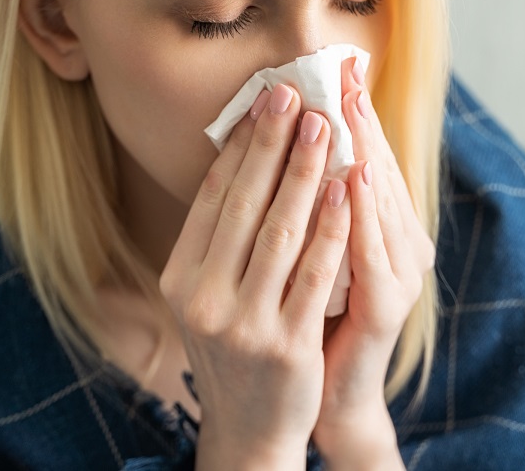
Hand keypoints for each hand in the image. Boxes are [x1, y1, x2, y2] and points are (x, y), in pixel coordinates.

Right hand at [159, 83, 351, 468]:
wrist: (250, 430)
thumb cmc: (236, 349)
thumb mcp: (208, 296)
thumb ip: (219, 240)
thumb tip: (246, 157)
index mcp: (179, 279)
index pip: (212, 198)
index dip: (240, 144)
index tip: (264, 100)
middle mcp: (202, 299)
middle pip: (244, 205)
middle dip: (272, 143)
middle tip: (294, 93)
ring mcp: (244, 324)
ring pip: (280, 232)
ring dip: (305, 171)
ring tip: (324, 125)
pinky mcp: (287, 345)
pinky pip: (314, 273)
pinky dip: (331, 226)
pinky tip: (345, 188)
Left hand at [312, 58, 436, 460]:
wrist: (328, 398)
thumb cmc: (311, 319)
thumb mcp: (307, 254)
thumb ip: (305, 208)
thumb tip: (280, 144)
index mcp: (381, 229)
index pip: (367, 158)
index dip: (353, 114)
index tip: (336, 66)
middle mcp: (400, 245)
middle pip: (379, 169)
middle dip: (358, 119)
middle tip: (342, 70)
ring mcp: (399, 275)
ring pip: (380, 202)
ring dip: (362, 150)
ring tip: (345, 105)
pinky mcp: (387, 307)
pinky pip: (371, 251)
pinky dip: (360, 212)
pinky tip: (351, 175)